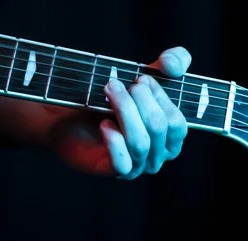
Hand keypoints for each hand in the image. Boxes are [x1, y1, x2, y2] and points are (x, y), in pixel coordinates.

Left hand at [53, 47, 191, 178]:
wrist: (71, 119)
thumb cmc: (113, 101)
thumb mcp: (146, 78)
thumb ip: (170, 63)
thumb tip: (173, 64)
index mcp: (171, 138)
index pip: (176, 122)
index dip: (160, 98)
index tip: (140, 78)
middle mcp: (158, 156)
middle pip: (158, 128)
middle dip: (139, 100)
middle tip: (118, 83)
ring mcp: (138, 166)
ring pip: (140, 143)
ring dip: (124, 111)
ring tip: (109, 91)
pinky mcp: (115, 172)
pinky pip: (122, 162)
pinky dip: (114, 140)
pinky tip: (103, 123)